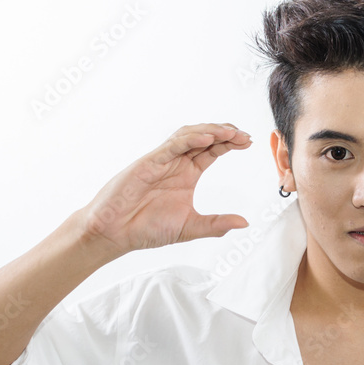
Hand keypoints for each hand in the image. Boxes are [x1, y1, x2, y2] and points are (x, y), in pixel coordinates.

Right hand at [77, 123, 252, 257]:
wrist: (115, 234)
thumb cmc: (147, 229)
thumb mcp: (191, 227)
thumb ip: (217, 224)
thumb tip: (245, 223)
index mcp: (187, 174)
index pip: (213, 151)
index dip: (230, 143)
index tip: (248, 142)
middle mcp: (176, 164)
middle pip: (204, 138)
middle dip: (225, 133)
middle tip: (244, 135)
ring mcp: (162, 161)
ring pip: (188, 135)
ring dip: (210, 131)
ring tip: (230, 132)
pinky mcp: (148, 163)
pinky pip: (171, 146)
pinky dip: (190, 139)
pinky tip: (207, 138)